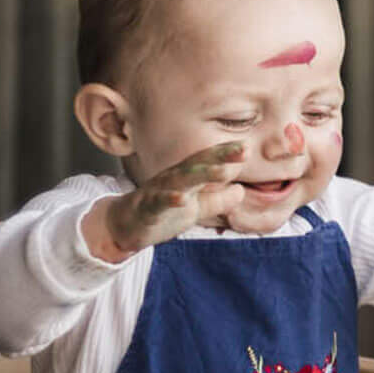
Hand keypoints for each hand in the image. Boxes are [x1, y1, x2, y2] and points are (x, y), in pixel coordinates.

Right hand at [85, 143, 247, 261]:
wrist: (125, 226)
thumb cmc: (162, 213)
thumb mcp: (196, 208)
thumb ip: (218, 200)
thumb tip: (241, 190)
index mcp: (188, 177)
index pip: (210, 161)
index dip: (228, 153)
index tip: (248, 146)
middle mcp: (175, 179)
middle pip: (200, 164)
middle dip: (222, 156)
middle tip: (244, 150)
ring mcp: (160, 191)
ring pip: (182, 180)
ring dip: (203, 174)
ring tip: (224, 171)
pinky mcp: (147, 208)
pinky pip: (159, 203)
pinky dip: (169, 200)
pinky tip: (182, 199)